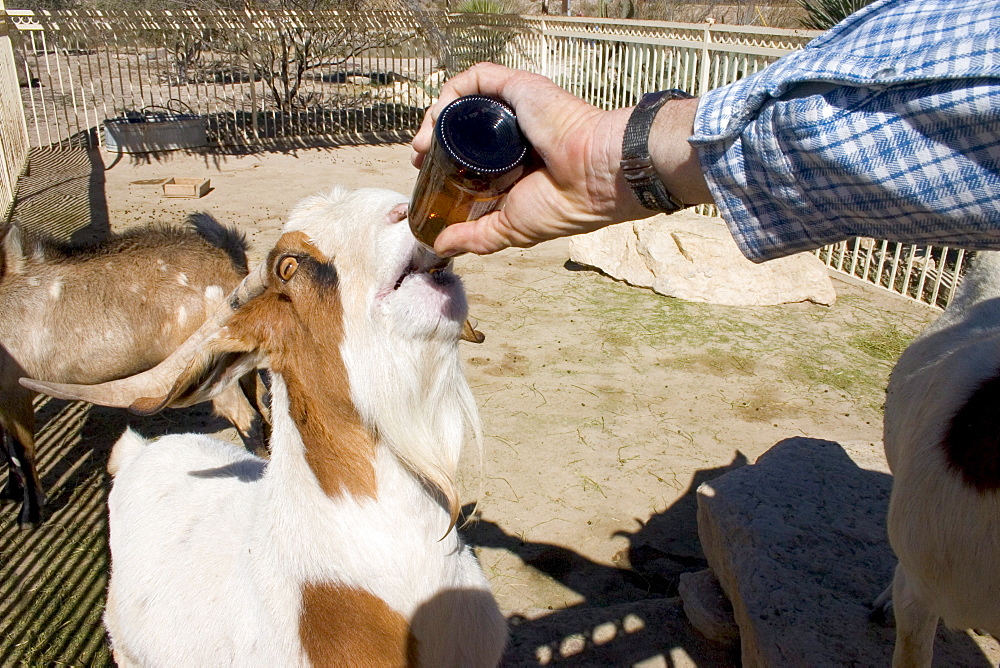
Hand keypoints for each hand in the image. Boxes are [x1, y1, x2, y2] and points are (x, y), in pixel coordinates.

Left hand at [411, 63, 709, 256]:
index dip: (441, 160)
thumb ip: (475, 236)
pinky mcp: (518, 88)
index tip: (423, 171)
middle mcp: (514, 133)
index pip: (470, 154)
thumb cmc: (562, 206)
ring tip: (421, 142)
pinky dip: (451, 92)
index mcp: (514, 163)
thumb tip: (439, 244)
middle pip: (462, 126)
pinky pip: (477, 78)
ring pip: (465, 101)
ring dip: (435, 116)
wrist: (594, 179)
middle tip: (417, 156)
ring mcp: (516, 109)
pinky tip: (437, 116)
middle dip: (433, 137)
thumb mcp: (508, 228)